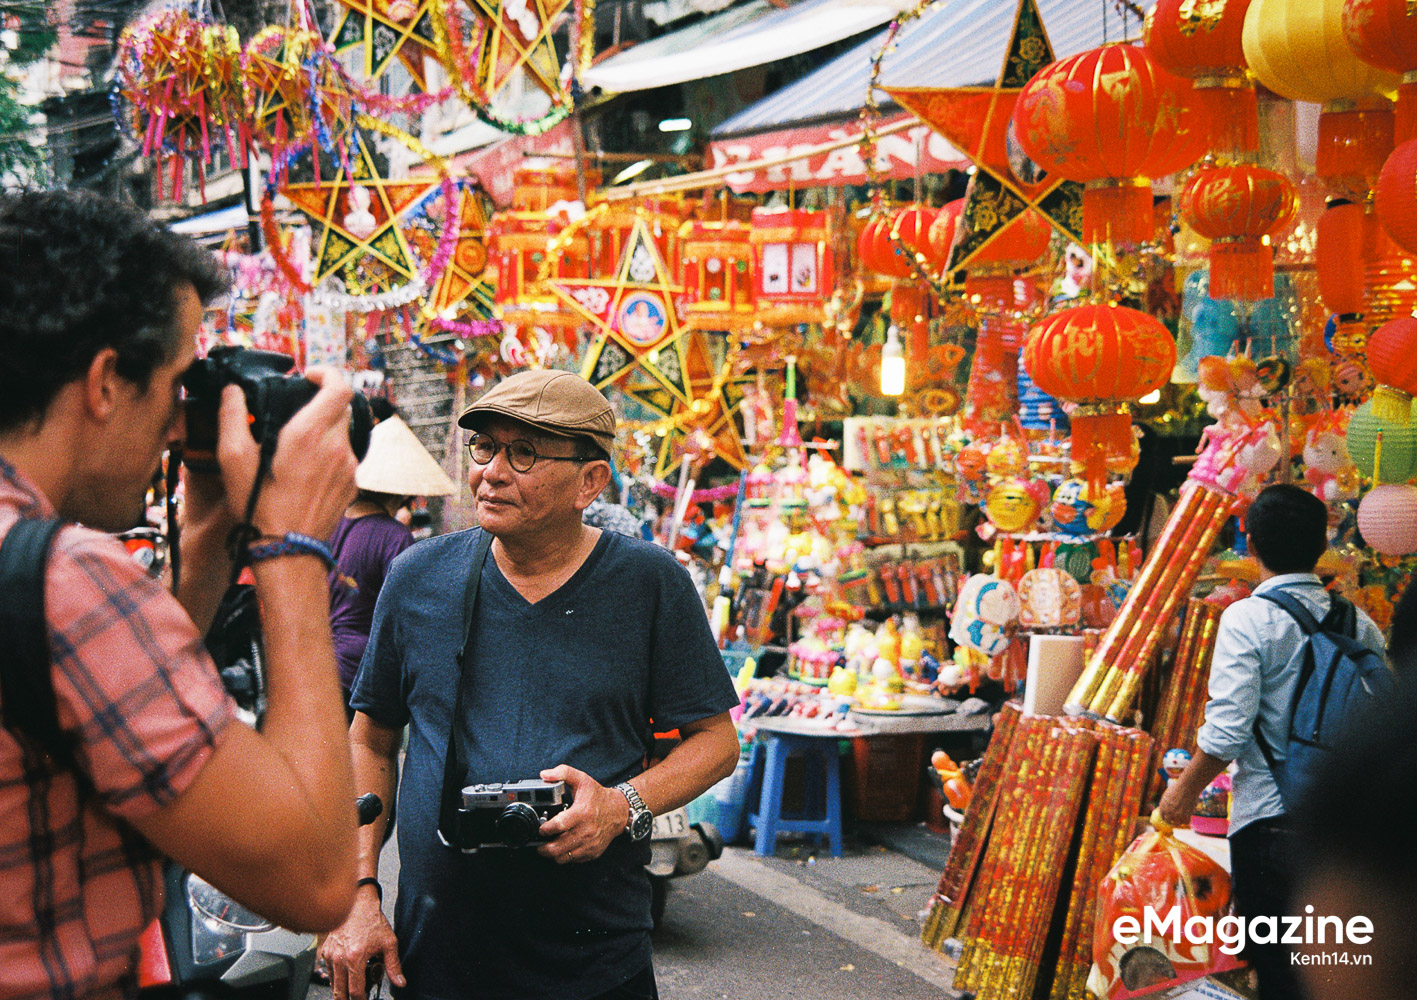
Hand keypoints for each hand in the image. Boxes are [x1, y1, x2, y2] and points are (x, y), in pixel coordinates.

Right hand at [216, 369, 358, 538]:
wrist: (289, 551)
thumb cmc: (260, 508)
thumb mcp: (234, 461)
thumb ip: (231, 419)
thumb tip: (232, 393)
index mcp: (310, 435)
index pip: (340, 386)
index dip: (327, 373)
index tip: (309, 376)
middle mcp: (337, 447)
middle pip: (340, 407)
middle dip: (320, 403)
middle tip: (296, 411)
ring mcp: (349, 467)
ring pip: (342, 432)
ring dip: (323, 430)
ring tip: (296, 446)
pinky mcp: (352, 484)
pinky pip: (345, 456)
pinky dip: (328, 453)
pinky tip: (306, 469)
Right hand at [318, 889, 404, 999]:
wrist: (358, 903)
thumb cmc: (372, 921)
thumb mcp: (389, 943)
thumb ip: (393, 965)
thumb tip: (400, 982)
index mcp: (355, 959)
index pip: (355, 991)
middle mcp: (339, 959)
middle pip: (340, 992)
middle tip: (358, 999)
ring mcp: (330, 955)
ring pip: (332, 984)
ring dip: (341, 989)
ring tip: (354, 987)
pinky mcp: (325, 951)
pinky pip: (328, 971)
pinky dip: (336, 977)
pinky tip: (346, 975)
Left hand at [536, 765, 630, 863]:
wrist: (618, 811)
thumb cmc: (598, 796)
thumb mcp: (581, 779)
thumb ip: (562, 772)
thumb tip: (544, 774)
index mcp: (582, 813)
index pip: (559, 825)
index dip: (545, 828)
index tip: (541, 828)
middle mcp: (586, 831)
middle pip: (557, 847)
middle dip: (543, 847)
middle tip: (539, 842)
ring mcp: (590, 844)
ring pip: (563, 857)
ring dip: (552, 853)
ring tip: (548, 845)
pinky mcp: (592, 852)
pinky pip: (573, 860)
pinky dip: (565, 856)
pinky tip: (562, 847)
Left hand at [1157, 780, 1195, 828]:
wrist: (1187, 787)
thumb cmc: (1179, 788)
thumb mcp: (1168, 795)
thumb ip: (1167, 803)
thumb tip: (1168, 809)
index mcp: (1162, 806)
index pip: (1163, 816)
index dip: (1167, 817)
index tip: (1171, 818)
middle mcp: (1168, 812)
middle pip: (1169, 821)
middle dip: (1173, 821)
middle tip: (1178, 820)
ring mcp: (1176, 815)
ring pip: (1178, 823)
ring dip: (1181, 820)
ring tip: (1184, 816)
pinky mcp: (1185, 816)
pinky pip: (1186, 822)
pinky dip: (1188, 819)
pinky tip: (1189, 815)